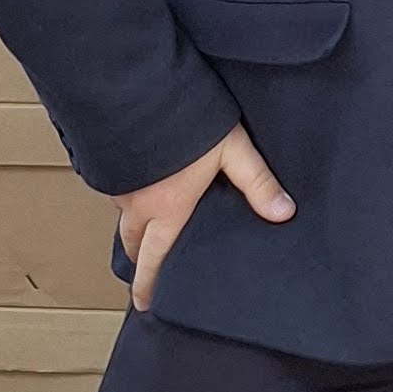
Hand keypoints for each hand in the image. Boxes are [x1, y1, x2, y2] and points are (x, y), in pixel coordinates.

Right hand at [118, 122, 293, 312]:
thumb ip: (257, 183)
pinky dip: (126, 197)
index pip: (154, 259)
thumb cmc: (183, 118)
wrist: (140, 88)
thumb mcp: (232, 150)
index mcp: (167, 209)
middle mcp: (136, 202)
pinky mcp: (110, 161)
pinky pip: (117, 190)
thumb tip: (282, 213)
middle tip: (145, 269)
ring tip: (145, 229)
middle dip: (138, 259)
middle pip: (132, 243)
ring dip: (132, 227)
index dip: (148, 284)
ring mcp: (119, 182)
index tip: (145, 303)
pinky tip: (140, 186)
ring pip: (122, 215)